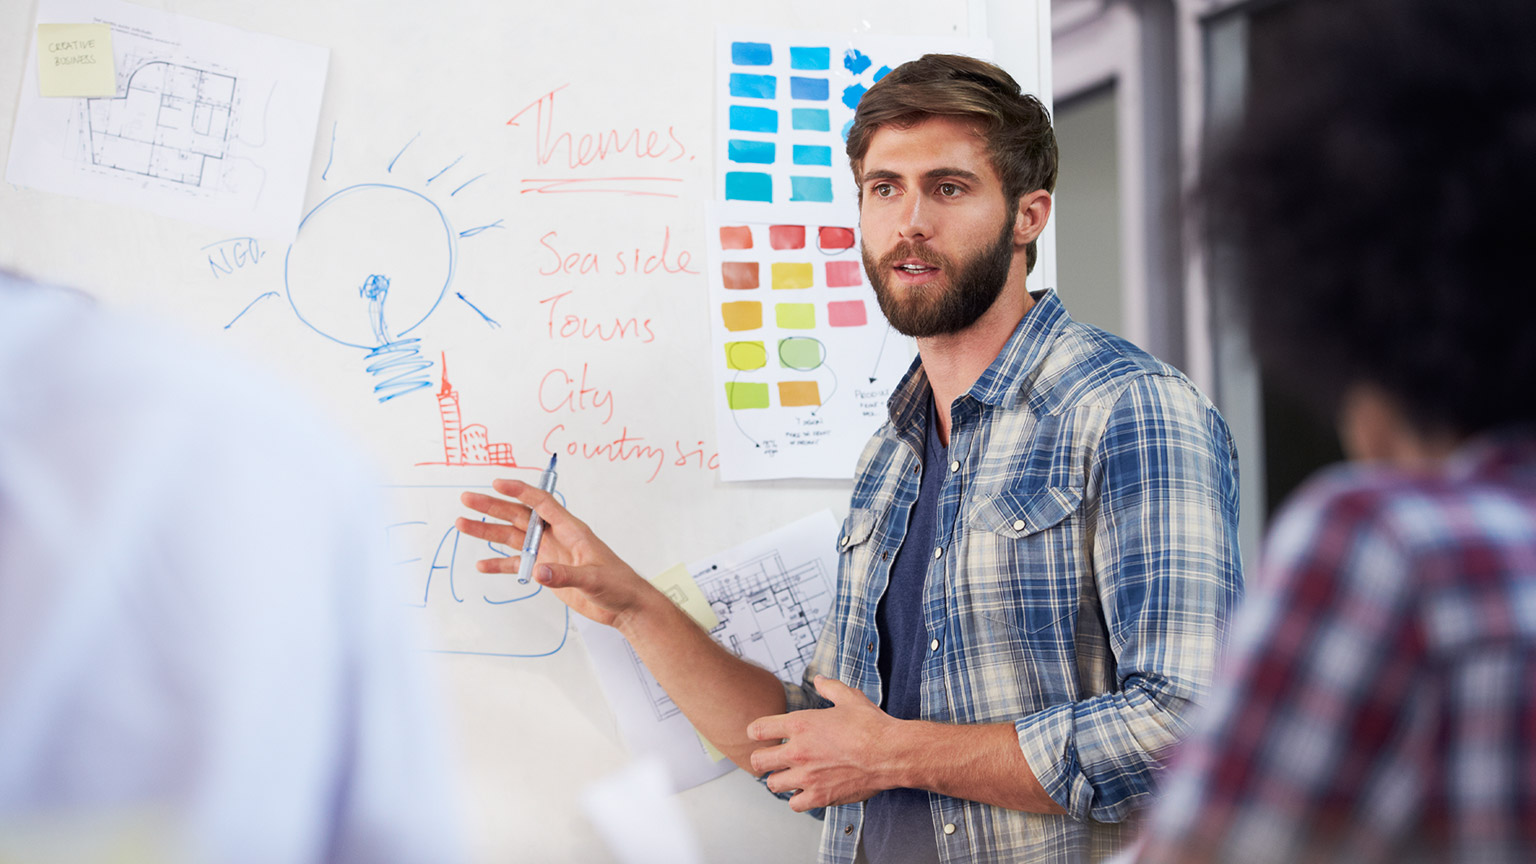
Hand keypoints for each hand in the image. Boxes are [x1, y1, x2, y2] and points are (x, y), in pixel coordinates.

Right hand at [456, 478, 651, 628]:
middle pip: (519, 516)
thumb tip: (539, 572)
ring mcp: (549, 553)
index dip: (519, 491)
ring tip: (463, 524)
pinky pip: (518, 564)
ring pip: (513, 538)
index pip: (541, 503)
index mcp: (571, 529)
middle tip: (467, 499)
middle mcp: (556, 537)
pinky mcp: (546, 571)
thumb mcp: (593, 578)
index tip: (497, 483)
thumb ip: (565, 575)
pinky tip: (482, 565)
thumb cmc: (617, 584)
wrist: (624, 606)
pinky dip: (500, 564)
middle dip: (493, 507)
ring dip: (489, 531)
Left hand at [746, 675, 899, 811]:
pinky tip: (807, 790)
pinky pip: (794, 804)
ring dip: (780, 779)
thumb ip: (829, 687)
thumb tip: (819, 680)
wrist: (891, 753)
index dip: (757, 732)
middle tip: (772, 759)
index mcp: (800, 723)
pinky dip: (798, 799)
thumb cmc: (872, 726)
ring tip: (791, 775)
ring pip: (773, 784)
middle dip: (762, 759)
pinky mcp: (819, 796)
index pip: (758, 730)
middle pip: (758, 761)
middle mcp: (798, 751)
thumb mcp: (849, 697)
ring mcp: (807, 776)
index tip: (761, 735)